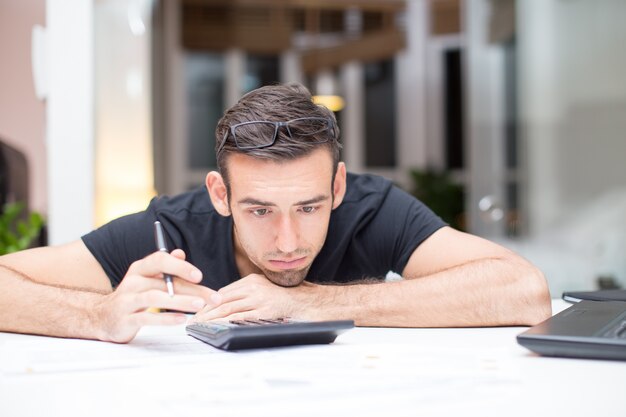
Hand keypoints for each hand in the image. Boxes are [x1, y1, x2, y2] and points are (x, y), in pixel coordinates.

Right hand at [93, 249, 218, 342]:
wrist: (101, 317)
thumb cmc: (132, 296)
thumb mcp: (147, 279)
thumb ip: (166, 268)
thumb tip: (181, 253)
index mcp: (140, 269)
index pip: (160, 260)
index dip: (180, 266)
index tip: (199, 276)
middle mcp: (132, 282)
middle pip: (165, 283)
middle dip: (192, 290)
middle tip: (213, 297)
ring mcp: (127, 301)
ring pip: (155, 298)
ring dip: (180, 301)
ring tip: (199, 305)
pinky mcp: (125, 320)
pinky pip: (146, 318)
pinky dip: (165, 319)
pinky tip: (181, 319)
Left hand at [192, 274, 317, 322]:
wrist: (307, 301)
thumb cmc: (285, 298)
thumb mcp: (264, 289)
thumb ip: (247, 294)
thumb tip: (226, 305)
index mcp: (251, 280)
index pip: (223, 292)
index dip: (208, 302)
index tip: (197, 311)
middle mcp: (253, 287)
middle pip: (222, 300)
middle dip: (204, 311)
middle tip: (192, 320)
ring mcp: (259, 298)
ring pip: (228, 308)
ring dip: (210, 318)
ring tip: (199, 326)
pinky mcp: (265, 310)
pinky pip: (240, 317)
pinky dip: (225, 323)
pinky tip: (216, 327)